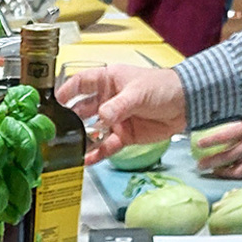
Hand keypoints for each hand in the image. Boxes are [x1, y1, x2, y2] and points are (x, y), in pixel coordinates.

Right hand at [56, 65, 186, 163]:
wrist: (187, 104)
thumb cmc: (163, 87)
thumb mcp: (138, 93)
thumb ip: (118, 106)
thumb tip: (102, 118)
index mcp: (108, 80)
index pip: (80, 83)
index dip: (66, 91)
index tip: (54, 103)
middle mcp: (107, 100)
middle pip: (82, 110)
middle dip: (70, 120)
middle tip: (56, 131)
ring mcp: (114, 119)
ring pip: (92, 131)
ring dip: (82, 139)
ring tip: (69, 149)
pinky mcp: (123, 136)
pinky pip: (106, 146)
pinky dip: (97, 153)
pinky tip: (87, 160)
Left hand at [195, 101, 241, 178]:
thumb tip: (229, 127)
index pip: (225, 136)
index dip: (211, 141)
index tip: (199, 143)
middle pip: (226, 157)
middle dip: (210, 163)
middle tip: (199, 165)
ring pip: (236, 170)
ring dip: (223, 173)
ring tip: (213, 173)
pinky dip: (239, 174)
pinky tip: (232, 174)